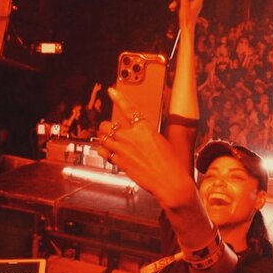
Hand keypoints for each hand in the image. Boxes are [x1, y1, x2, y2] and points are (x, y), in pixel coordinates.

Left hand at [98, 86, 193, 206]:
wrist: (169, 181)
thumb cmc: (170, 163)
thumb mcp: (161, 141)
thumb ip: (145, 135)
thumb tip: (136, 135)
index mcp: (145, 128)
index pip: (129, 109)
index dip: (119, 98)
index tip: (112, 91)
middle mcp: (131, 136)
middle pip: (108, 125)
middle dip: (106, 127)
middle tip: (109, 130)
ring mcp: (123, 149)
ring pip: (103, 138)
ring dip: (103, 138)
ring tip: (107, 140)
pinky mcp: (119, 162)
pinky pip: (104, 152)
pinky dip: (104, 151)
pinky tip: (107, 152)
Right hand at [169, 0, 213, 35]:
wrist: (186, 29)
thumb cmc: (186, 17)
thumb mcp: (183, 4)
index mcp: (199, 1)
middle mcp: (198, 4)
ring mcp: (193, 7)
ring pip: (186, 0)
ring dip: (178, 2)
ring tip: (172, 6)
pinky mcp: (189, 11)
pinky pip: (183, 5)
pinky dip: (178, 5)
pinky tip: (172, 8)